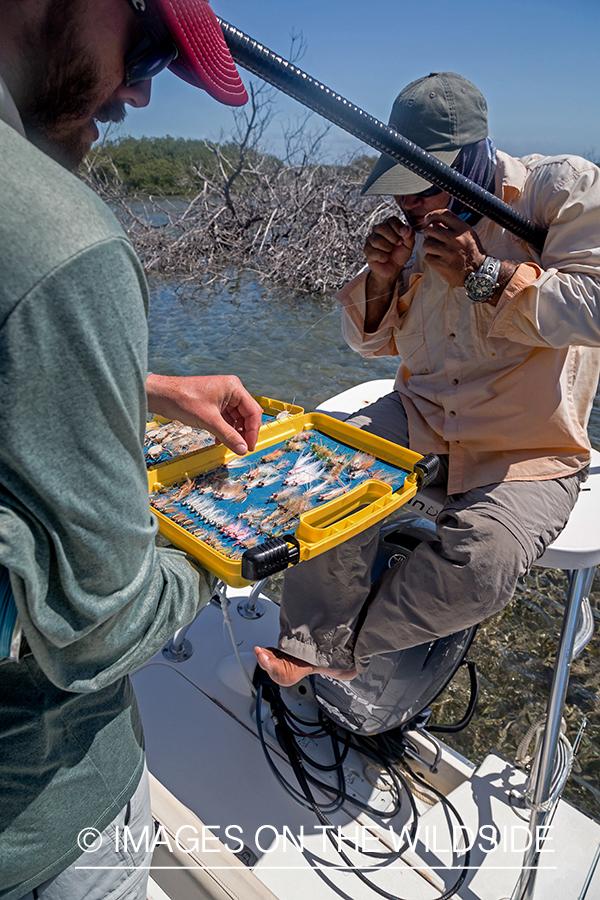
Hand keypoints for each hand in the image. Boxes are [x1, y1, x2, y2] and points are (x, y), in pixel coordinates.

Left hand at [146, 373, 262, 455]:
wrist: (162, 396)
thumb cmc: (183, 399)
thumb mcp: (209, 421)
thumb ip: (228, 436)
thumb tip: (242, 449)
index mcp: (233, 387)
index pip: (252, 411)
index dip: (253, 431)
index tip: (250, 446)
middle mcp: (230, 390)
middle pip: (246, 415)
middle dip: (244, 432)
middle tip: (242, 448)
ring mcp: (222, 397)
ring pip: (236, 418)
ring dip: (233, 433)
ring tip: (229, 445)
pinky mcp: (214, 404)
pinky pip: (225, 419)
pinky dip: (224, 430)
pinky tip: (219, 440)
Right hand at [364, 216, 414, 283]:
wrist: (393, 267)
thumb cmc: (400, 253)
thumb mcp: (408, 245)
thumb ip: (409, 236)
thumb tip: (407, 229)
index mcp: (388, 225)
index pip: (391, 220)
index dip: (398, 226)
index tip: (403, 234)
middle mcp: (377, 230)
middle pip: (381, 228)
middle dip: (393, 238)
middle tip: (398, 244)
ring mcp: (371, 240)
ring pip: (377, 241)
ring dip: (388, 248)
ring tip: (390, 251)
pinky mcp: (367, 250)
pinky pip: (375, 253)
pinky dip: (383, 257)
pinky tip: (385, 258)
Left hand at [421, 210, 485, 285]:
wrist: (478, 272)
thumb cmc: (472, 252)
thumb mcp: (468, 234)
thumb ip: (454, 227)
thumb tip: (435, 221)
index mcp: (463, 229)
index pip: (444, 214)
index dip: (432, 215)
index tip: (427, 219)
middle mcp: (455, 239)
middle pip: (430, 229)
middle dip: (428, 232)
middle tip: (431, 237)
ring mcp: (448, 252)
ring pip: (426, 243)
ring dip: (428, 246)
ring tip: (434, 249)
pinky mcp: (442, 265)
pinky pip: (427, 257)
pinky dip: (430, 258)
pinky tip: (437, 259)